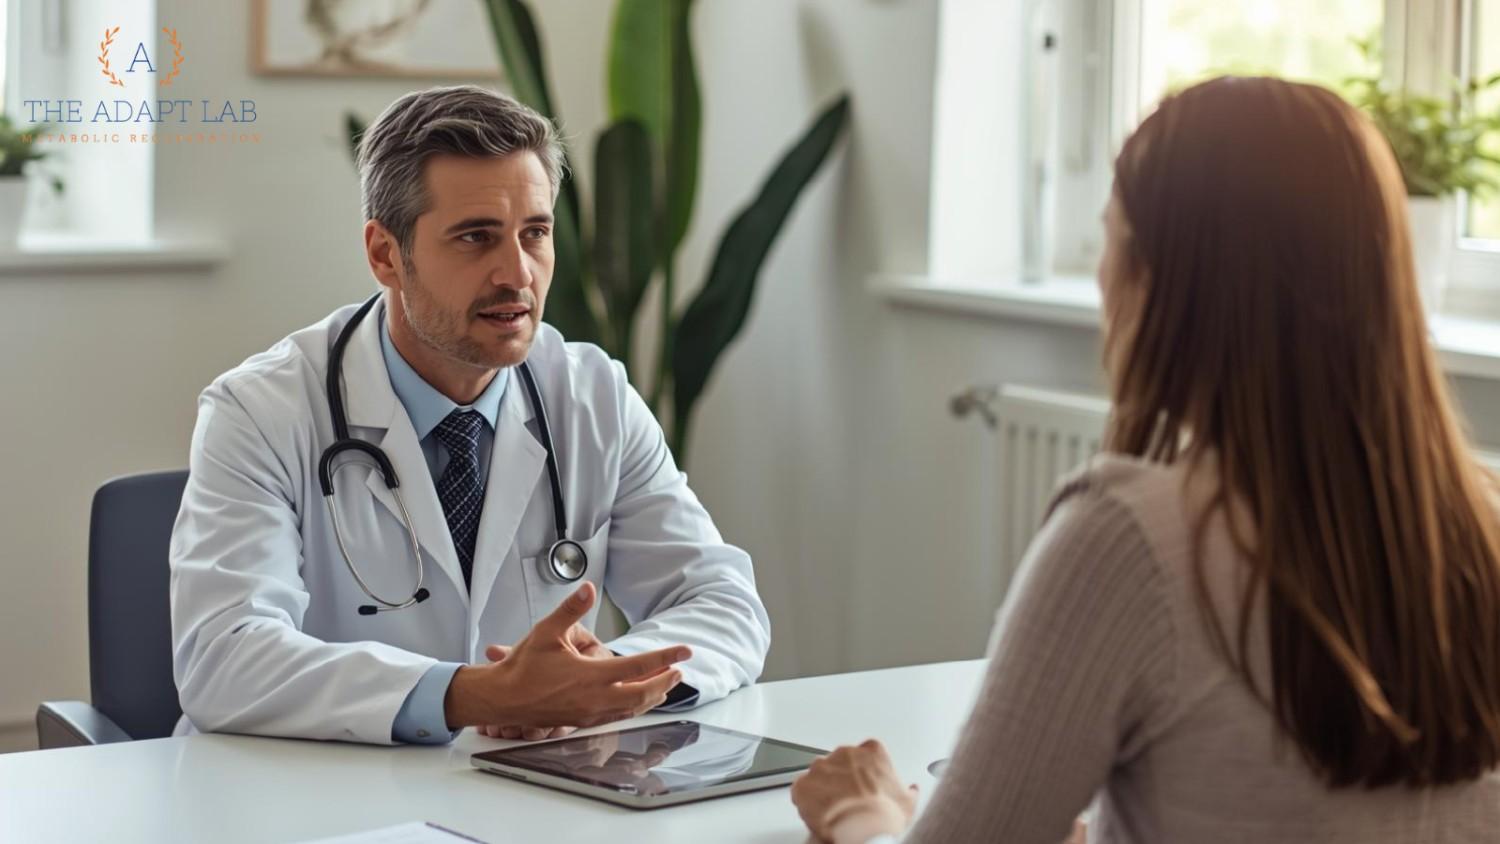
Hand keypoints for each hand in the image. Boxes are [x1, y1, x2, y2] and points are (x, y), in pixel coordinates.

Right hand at [444, 581, 689, 730]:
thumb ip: (571, 609)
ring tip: (665, 685)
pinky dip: (634, 707)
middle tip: (679, 671)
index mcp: (590, 676)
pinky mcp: (583, 721)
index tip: (684, 652)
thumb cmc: (522, 667)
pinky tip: (637, 701)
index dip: (665, 658)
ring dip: (652, 696)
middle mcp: (594, 698)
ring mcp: (590, 713)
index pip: (639, 666)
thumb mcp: (547, 631)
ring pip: (632, 709)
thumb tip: (588, 588)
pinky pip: (617, 716)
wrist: (502, 698)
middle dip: (665, 682)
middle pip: (643, 694)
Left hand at [791, 739, 916, 843]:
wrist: (863, 829)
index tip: (865, 784)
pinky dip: (806, 800)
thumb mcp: (908, 801)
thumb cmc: (885, 815)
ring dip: (823, 788)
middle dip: (842, 777)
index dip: (864, 771)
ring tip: (833, 809)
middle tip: (849, 799)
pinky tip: (818, 814)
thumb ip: (908, 790)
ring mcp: (821, 767)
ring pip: (819, 774)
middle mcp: (844, 753)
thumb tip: (912, 790)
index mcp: (871, 750)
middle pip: (840, 762)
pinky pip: (801, 789)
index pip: (865, 753)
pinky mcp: (803, 784)